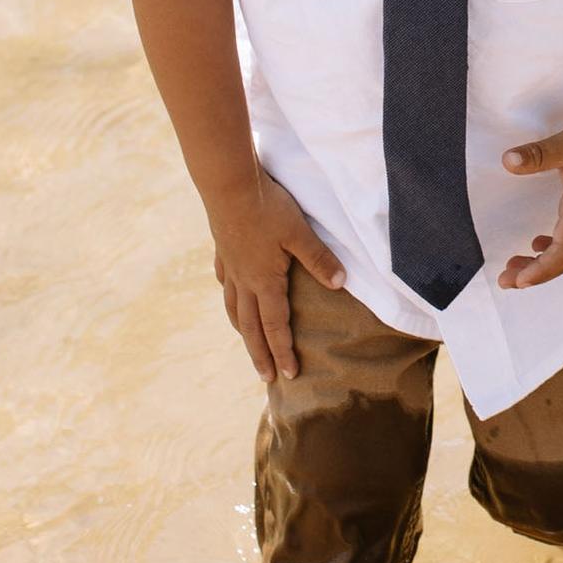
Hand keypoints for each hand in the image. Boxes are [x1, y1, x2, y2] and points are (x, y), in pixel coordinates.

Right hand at [207, 169, 344, 380]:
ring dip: (243, 330)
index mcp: (265, 281)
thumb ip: (319, 259)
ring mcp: (230, 267)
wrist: (228, 185)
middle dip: (260, 354)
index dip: (282, 352)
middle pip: (251, 326)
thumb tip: (340, 283)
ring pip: (234, 307)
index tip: (288, 375)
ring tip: (248, 342)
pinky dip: (230, 297)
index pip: (275, 326)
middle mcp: (244, 281)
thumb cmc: (267, 207)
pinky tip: (231, 295)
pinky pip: (225, 283)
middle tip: (265, 377)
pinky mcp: (223, 251)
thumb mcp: (299, 233)